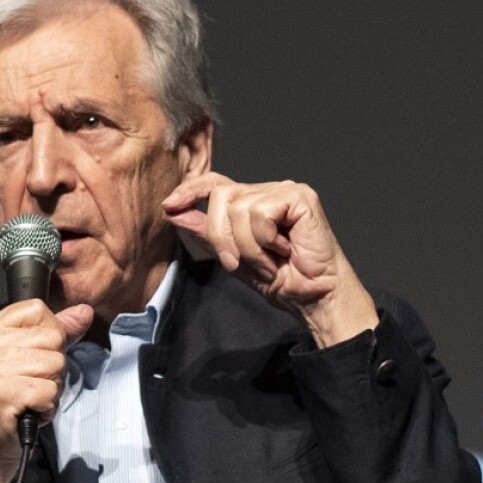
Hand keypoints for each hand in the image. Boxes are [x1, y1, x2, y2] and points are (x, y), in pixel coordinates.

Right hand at [0, 300, 93, 482]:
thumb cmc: (4, 403)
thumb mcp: (25, 359)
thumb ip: (55, 332)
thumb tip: (83, 312)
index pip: (37, 309)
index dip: (50, 334)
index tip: (35, 357)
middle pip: (51, 336)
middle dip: (53, 365)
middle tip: (31, 384)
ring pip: (55, 363)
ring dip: (51, 387)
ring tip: (30, 398)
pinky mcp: (1, 393)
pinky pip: (50, 390)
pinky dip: (47, 405)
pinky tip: (30, 411)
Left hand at [162, 172, 376, 346]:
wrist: (313, 299)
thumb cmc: (282, 280)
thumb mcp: (232, 257)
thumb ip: (207, 233)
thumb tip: (174, 213)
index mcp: (252, 201)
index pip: (214, 183)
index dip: (190, 191)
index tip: (169, 207)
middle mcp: (268, 190)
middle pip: (220, 196)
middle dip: (221, 236)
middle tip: (239, 262)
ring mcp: (285, 191)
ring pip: (238, 208)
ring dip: (248, 246)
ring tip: (270, 259)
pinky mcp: (300, 197)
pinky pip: (259, 213)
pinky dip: (264, 240)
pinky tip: (284, 250)